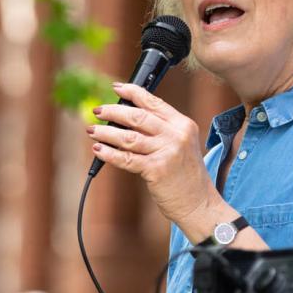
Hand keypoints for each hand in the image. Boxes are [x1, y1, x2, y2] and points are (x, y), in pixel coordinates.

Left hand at [87, 84, 218, 237]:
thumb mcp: (182, 146)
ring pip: (128, 137)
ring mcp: (167, 152)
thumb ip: (162, 131)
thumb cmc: (187, 176)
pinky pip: (126, 159)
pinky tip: (98, 150)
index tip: (116, 88)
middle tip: (97, 111)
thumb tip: (127, 118)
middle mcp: (176, 135)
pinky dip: (109, 154)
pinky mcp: (156, 170)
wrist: (200, 204)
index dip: (133, 92)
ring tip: (92, 131)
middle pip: (138, 117)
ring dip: (106, 133)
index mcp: (183, 125)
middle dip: (113, 112)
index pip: (154, 102)